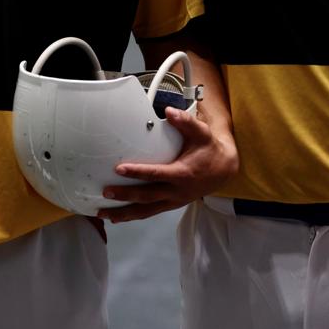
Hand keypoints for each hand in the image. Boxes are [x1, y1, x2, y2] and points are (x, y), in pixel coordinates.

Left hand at [99, 106, 238, 222]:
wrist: (224, 170)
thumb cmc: (209, 149)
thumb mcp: (202, 133)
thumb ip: (186, 122)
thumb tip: (169, 111)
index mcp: (183, 173)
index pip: (156, 174)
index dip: (137, 172)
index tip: (119, 169)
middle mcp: (177, 191)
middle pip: (147, 196)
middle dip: (126, 196)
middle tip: (106, 192)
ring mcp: (174, 201)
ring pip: (147, 211)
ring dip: (125, 213)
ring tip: (104, 213)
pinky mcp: (171, 205)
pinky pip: (150, 213)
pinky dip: (133, 216)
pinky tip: (117, 217)